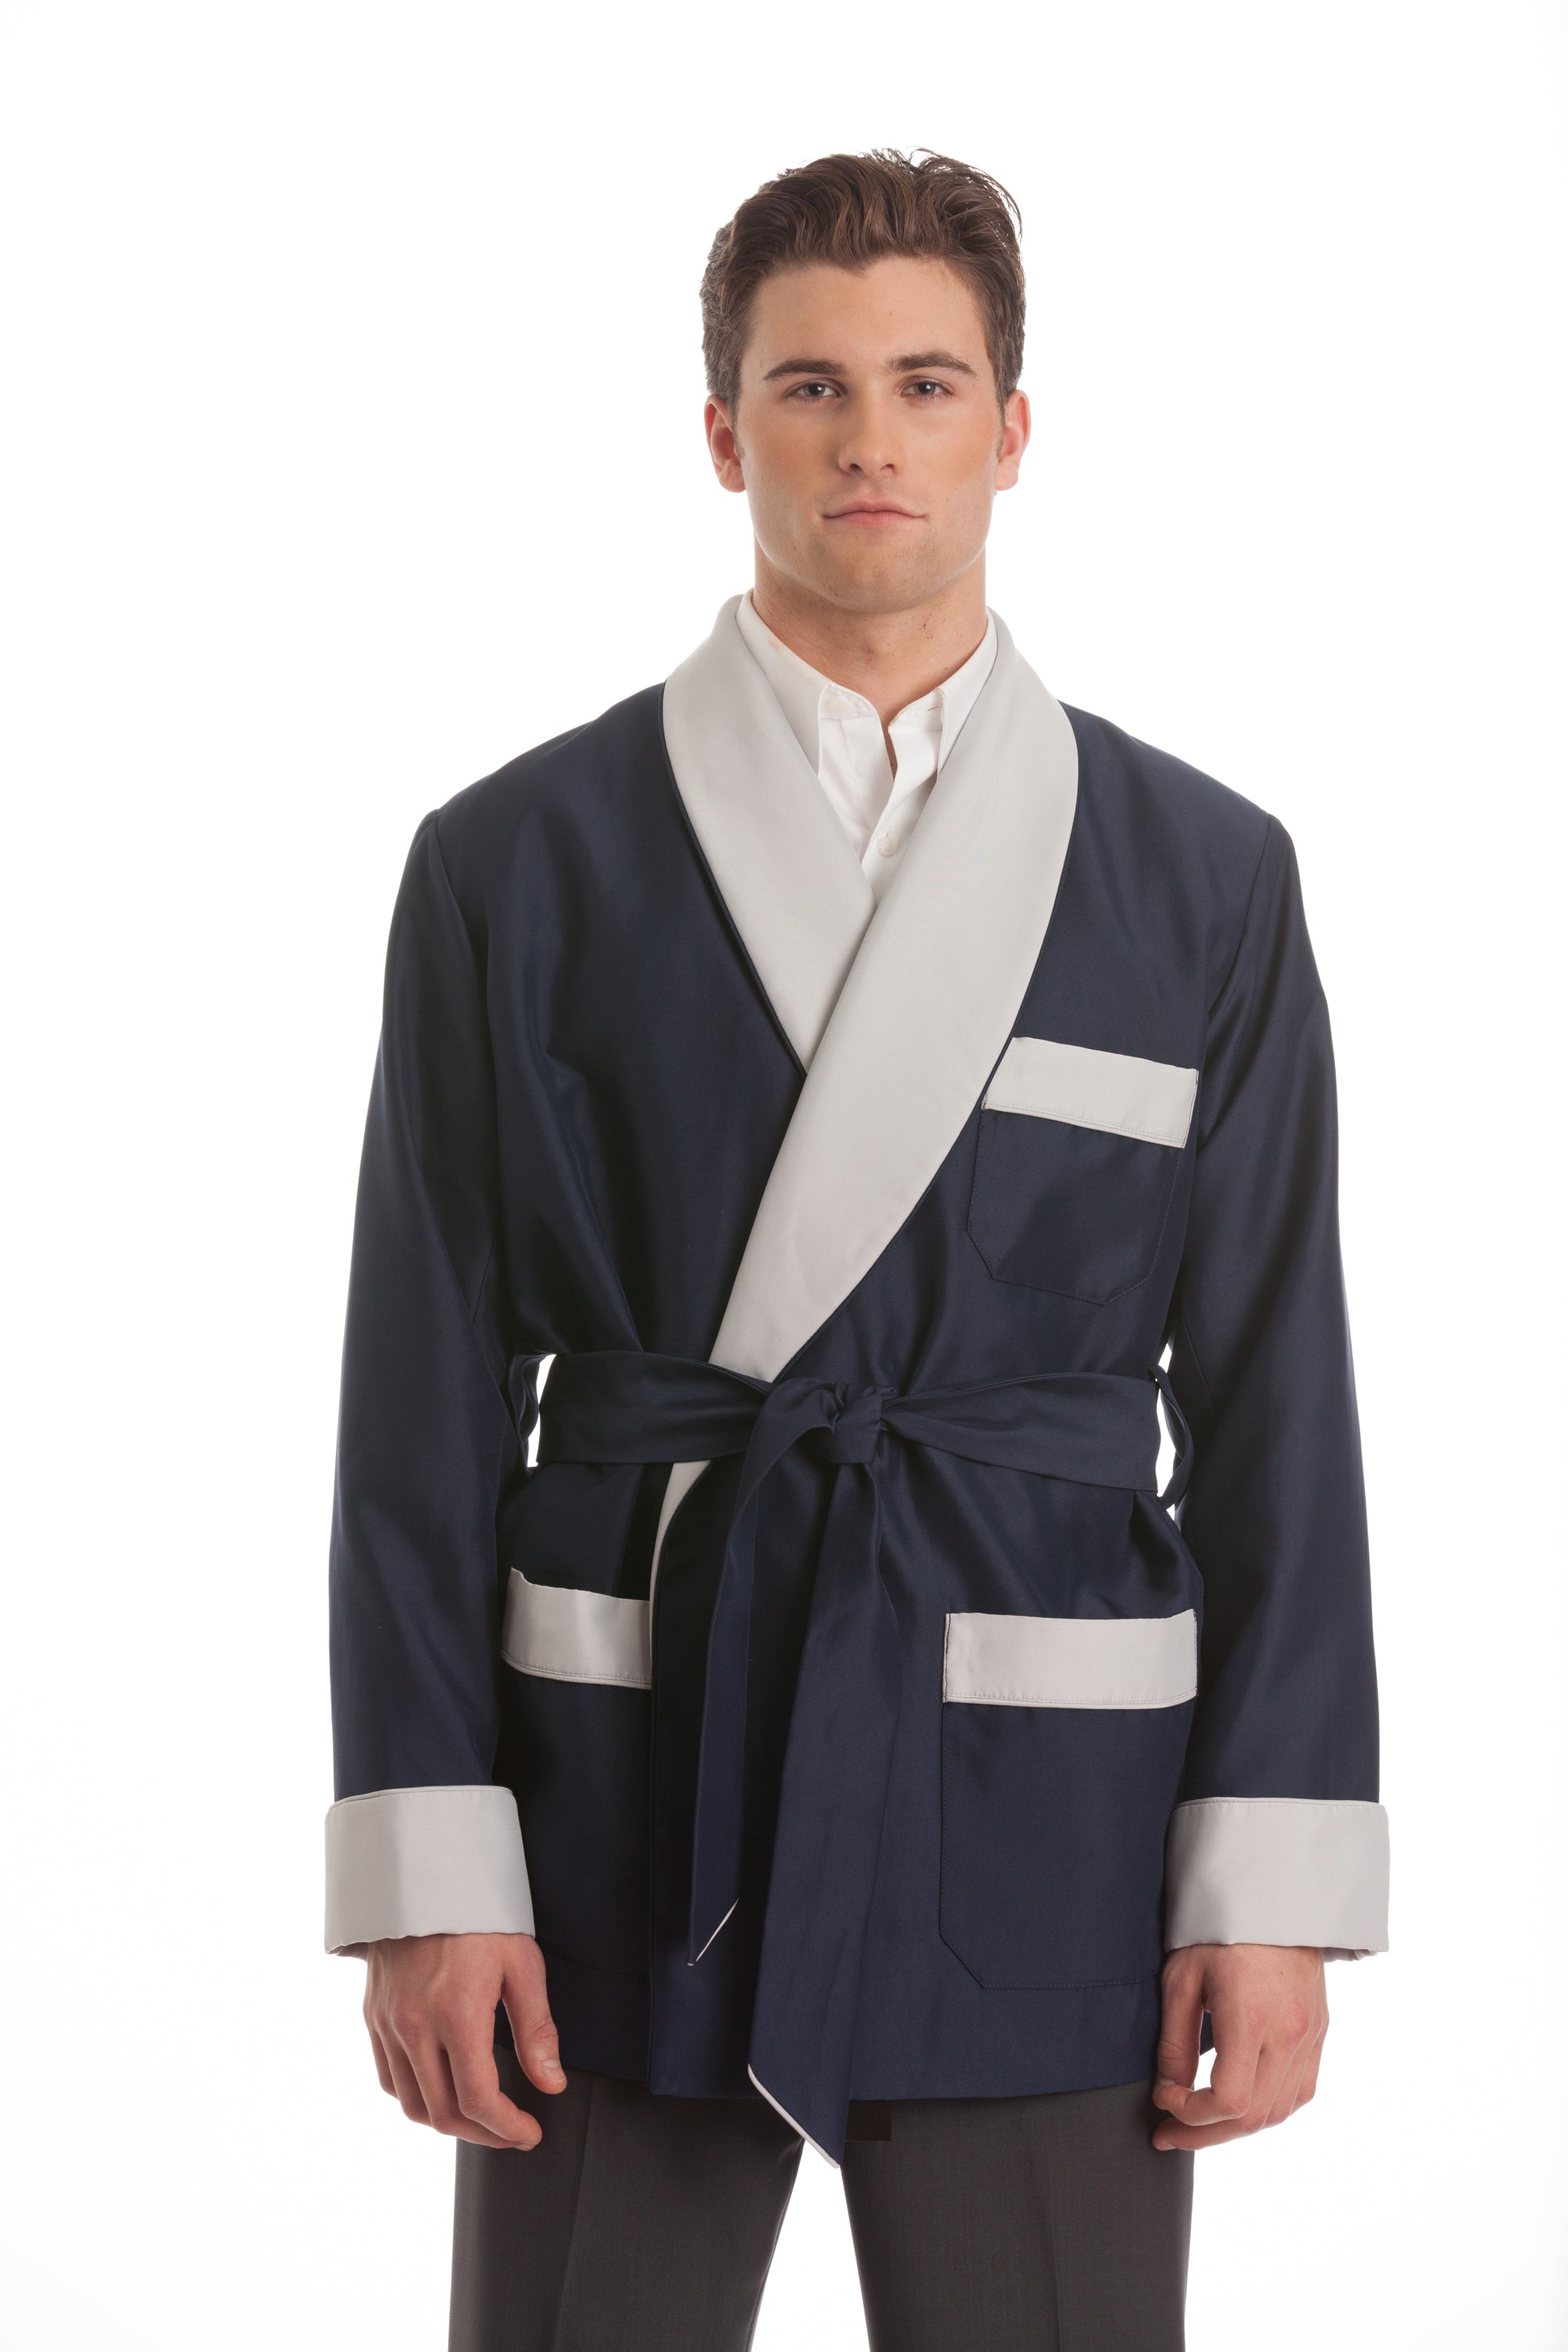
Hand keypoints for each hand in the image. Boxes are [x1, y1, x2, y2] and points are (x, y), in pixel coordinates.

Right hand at [363, 1930, 564, 2149]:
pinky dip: (416, 2098)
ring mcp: (388, 2023)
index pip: (478, 2099)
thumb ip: (536, 2029)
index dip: (507, 2129)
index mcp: (456, 2013)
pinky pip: (389, 2078)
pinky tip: (443, 2092)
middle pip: (443, 2113)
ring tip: (482, 2119)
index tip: (530, 2133)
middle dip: (484, 2134)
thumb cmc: (480, 1915)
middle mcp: (415, 2025)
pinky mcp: (374, 2016)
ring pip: (412, 2104)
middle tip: (512, 2133)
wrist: (425, 1875)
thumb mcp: (522, 1963)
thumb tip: (551, 2084)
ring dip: (449, 2123)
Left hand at [1151, 1944, 1326, 2151]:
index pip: (1229, 2100)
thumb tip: (1169, 2090)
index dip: (1192, 2115)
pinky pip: (1300, 2092)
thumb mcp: (1182, 1978)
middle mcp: (1288, 2034)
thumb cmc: (1219, 1931)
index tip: (1164, 2099)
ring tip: (1201, 2124)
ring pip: (1279, 2112)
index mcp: (1251, 2017)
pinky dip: (1269, 2110)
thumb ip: (1175, 2041)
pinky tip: (1241, 2107)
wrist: (1272, 1898)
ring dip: (1237, 2128)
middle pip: (1253, 2117)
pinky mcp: (1319, 2033)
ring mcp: (1310, 2036)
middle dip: (1205, 2134)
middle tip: (1170, 2134)